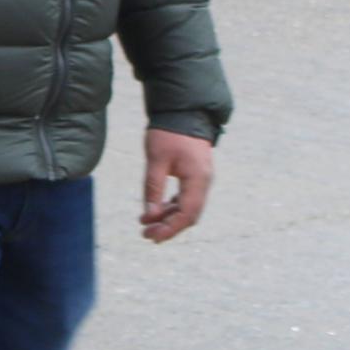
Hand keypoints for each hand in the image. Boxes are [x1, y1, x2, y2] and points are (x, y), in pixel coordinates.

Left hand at [141, 128, 216, 242]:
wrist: (183, 112)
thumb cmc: (168, 133)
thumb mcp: (156, 160)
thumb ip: (153, 187)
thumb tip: (150, 214)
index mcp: (197, 179)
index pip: (187, 213)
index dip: (170, 228)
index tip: (151, 236)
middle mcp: (203, 183)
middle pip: (189, 215)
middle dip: (168, 227)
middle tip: (146, 234)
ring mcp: (201, 180)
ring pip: (187, 208)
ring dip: (168, 218)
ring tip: (146, 224)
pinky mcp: (195, 176)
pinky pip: (186, 198)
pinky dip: (171, 207)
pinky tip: (156, 210)